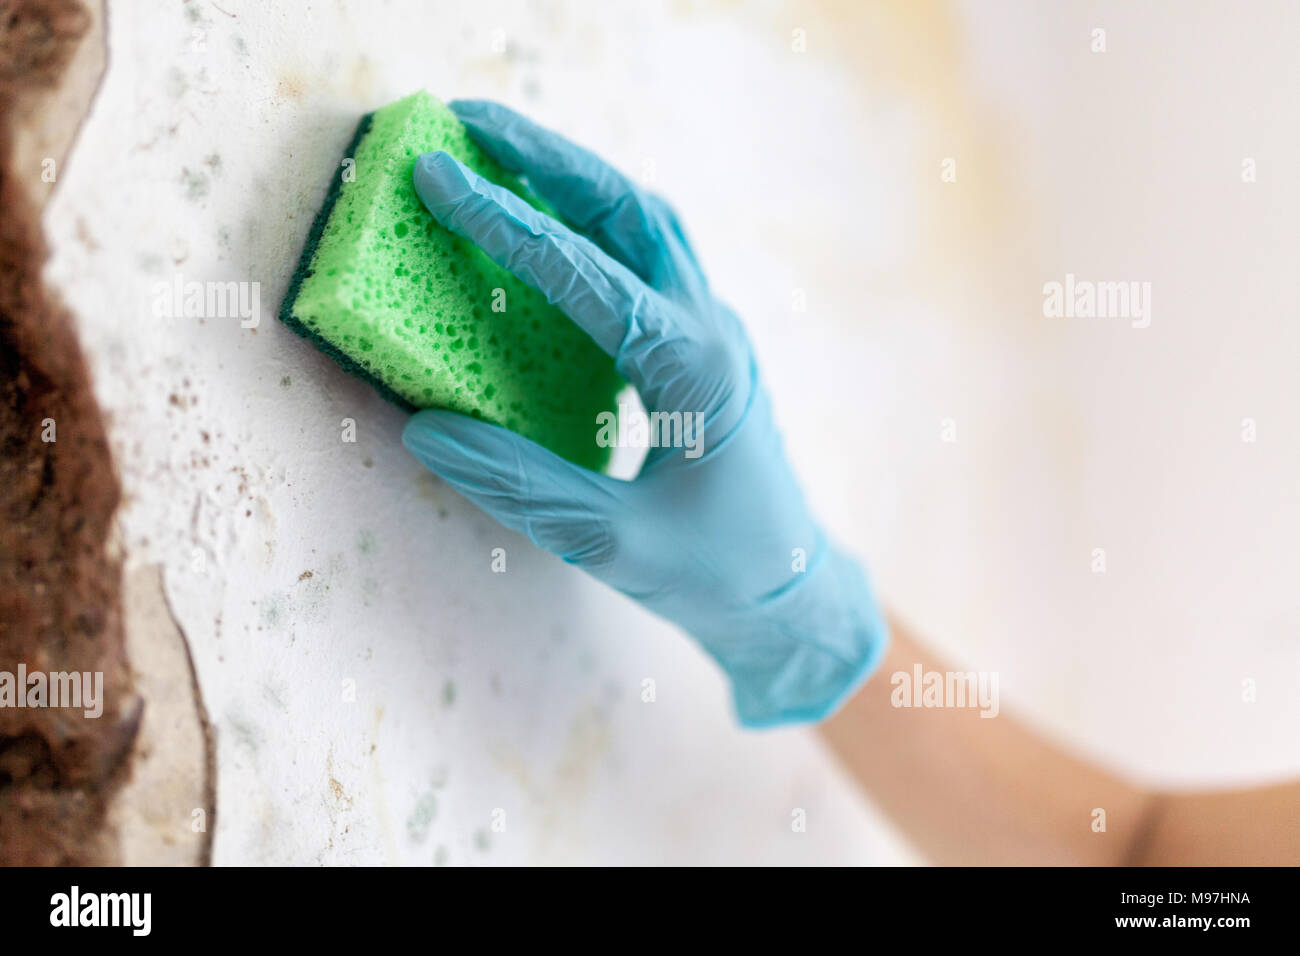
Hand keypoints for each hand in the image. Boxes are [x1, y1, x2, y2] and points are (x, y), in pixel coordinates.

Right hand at [403, 100, 887, 726]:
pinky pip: (648, 262)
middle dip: (551, 159)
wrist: (789, 588)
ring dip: (576, 179)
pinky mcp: (702, 346)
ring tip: (501, 150)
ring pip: (648, 225)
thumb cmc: (715, 573)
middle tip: (469, 122)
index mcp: (697, 372)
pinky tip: (548, 228)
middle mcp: (711, 331)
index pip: (591, 276)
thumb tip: (425, 428)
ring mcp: (714, 332)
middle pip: (634, 210)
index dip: (509, 225)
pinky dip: (594, 226)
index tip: (439, 177)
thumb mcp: (612, 542)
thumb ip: (521, 484)